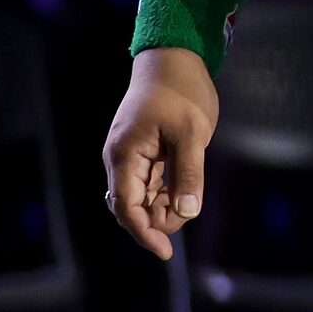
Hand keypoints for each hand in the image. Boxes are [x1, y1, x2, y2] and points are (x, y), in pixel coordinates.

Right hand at [103, 47, 219, 259]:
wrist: (173, 60)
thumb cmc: (180, 92)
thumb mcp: (191, 133)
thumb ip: (188, 173)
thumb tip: (187, 212)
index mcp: (124, 156)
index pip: (127, 207)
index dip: (145, 232)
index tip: (165, 251)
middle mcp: (121, 160)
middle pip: (132, 206)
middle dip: (158, 219)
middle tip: (188, 213)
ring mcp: (130, 156)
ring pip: (142, 196)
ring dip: (163, 206)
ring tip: (189, 199)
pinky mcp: (143, 151)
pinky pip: (150, 182)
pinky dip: (165, 192)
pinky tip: (183, 192)